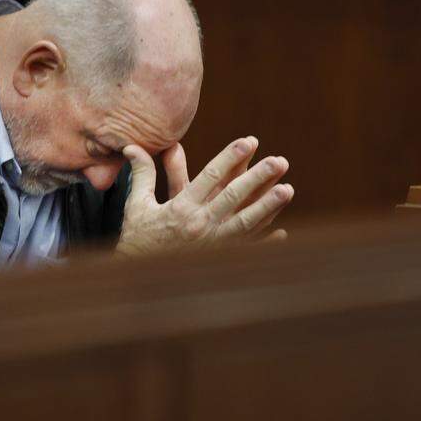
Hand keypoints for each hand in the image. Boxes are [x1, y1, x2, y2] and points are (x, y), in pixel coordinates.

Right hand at [115, 136, 293, 256]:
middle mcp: (200, 226)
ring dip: (268, 206)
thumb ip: (142, 174)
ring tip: (288, 190)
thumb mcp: (138, 205)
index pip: (209, 177)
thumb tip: (132, 146)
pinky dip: (264, 243)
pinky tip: (282, 233)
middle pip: (233, 197)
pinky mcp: (218, 261)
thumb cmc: (138, 238)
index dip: (230, 157)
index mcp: (181, 209)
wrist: (139, 279)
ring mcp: (212, 245)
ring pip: (246, 223)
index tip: (249, 142)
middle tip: (279, 161)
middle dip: (258, 178)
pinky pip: (245, 250)